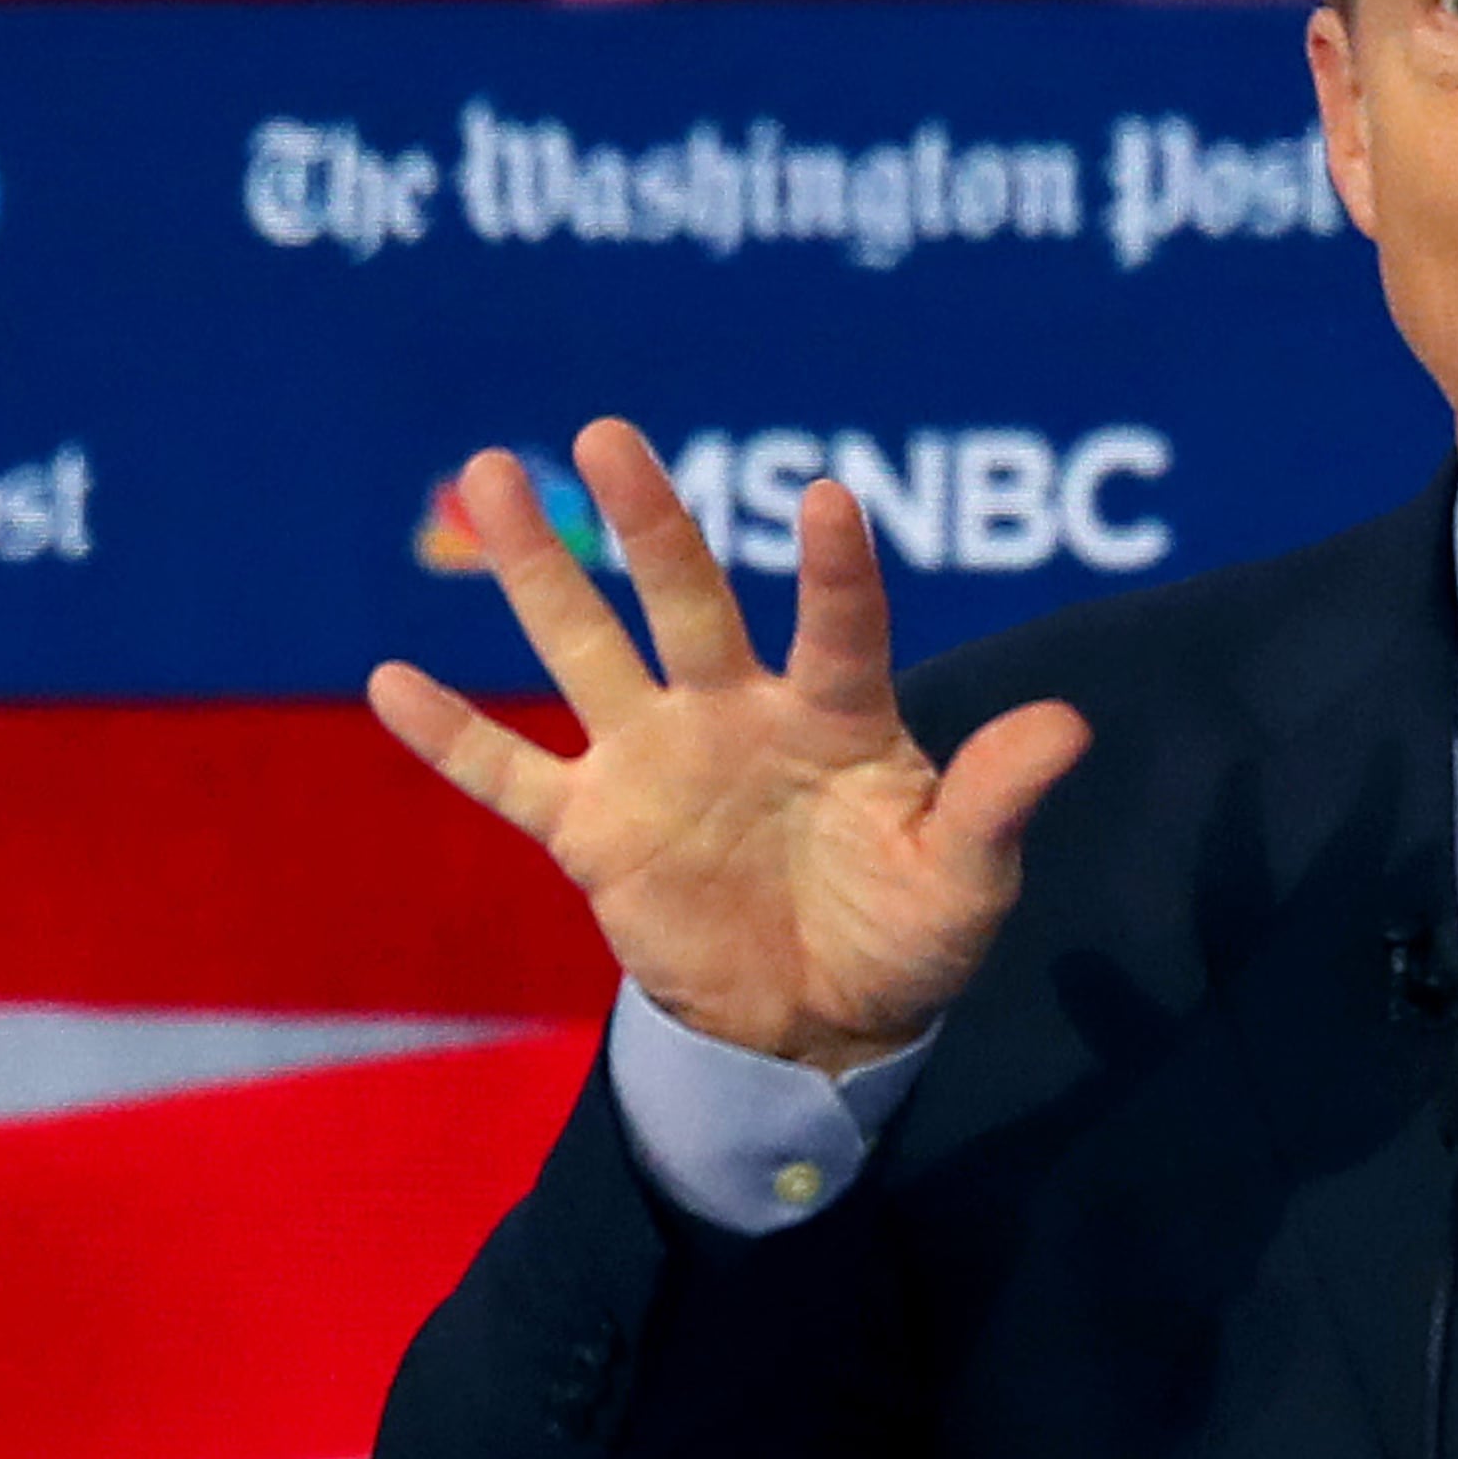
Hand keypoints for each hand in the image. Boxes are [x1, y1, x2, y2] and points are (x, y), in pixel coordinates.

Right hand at [367, 421, 1086, 1071]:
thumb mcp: (965, 878)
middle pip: (686, 601)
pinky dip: (450, 739)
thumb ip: (998, 798)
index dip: (836, 571)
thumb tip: (1069, 726)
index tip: (828, 500)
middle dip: (648, 523)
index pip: (839, 627)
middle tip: (607, 434)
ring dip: (537, 572)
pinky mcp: (595, 833)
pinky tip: (388, 680)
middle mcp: (735, 713)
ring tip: (489, 475)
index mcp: (836, 715)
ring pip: (585, 651)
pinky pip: (510, 778)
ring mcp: (655, 764)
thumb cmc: (906, 932)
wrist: (823, 1024)